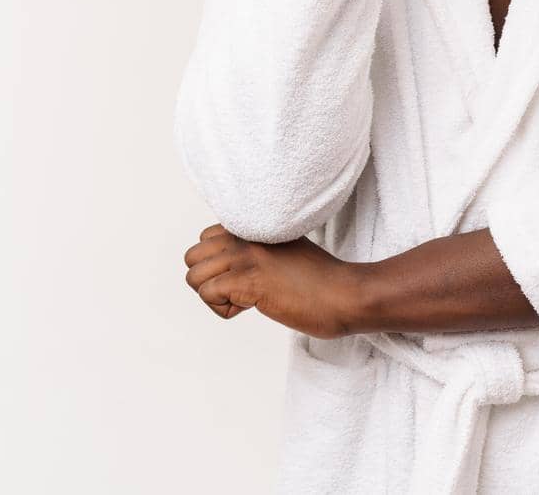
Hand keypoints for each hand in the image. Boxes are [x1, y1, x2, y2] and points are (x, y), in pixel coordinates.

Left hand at [183, 224, 366, 338]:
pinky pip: (207, 294)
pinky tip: (250, 308)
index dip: (219, 264)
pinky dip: (223, 310)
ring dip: (214, 296)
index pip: (206, 238)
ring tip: (244, 300)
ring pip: (194, 277)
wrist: (345, 294)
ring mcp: (246, 257)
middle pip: (193, 257)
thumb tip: (238, 265)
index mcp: (254, 228)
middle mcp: (246, 237)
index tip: (245, 276)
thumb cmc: (321, 280)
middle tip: (238, 292)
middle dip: (209, 280)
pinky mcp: (248, 280)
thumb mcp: (285, 250)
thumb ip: (260, 248)